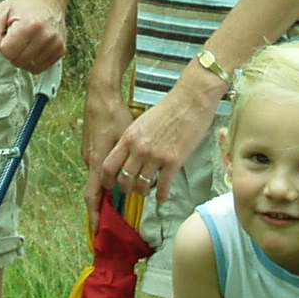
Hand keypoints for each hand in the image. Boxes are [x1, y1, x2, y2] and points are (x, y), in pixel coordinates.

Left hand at [0, 0, 67, 73]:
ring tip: (27, 40)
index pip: (7, 52)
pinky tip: (34, 47)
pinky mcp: (61, 51)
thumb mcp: (0, 11)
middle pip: (18, 61)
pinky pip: (40, 68)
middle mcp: (45, 36)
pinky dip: (33, 61)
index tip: (9, 33)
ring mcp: (55, 44)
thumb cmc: (23, 5)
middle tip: (17, 36)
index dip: (3, 44)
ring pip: (29, 67)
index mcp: (29, 25)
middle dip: (13, 51)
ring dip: (24, 57)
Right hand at [82, 68, 130, 216]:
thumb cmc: (114, 114)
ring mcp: (89, 153)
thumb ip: (130, 161)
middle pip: (96, 189)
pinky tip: (119, 177)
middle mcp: (90, 160)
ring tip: (119, 201)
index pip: (92, 195)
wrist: (100, 95)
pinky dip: (107, 176)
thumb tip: (140, 181)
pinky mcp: (92, 147)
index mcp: (97, 162)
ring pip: (100, 178)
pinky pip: (99, 167)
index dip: (94, 213)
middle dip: (103, 206)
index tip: (98, 228)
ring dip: (108, 190)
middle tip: (111, 220)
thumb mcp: (126, 139)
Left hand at [97, 75, 225, 207]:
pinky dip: (162, 195)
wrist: (191, 99)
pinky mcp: (174, 161)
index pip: (108, 165)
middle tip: (130, 190)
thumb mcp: (142, 122)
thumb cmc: (169, 108)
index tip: (111, 184)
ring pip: (142, 185)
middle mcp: (138, 148)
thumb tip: (129, 155)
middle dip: (126, 188)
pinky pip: (163, 186)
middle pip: (123, 179)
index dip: (107, 179)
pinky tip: (162, 198)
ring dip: (143, 192)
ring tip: (146, 192)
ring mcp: (155, 156)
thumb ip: (133, 139)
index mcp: (128, 137)